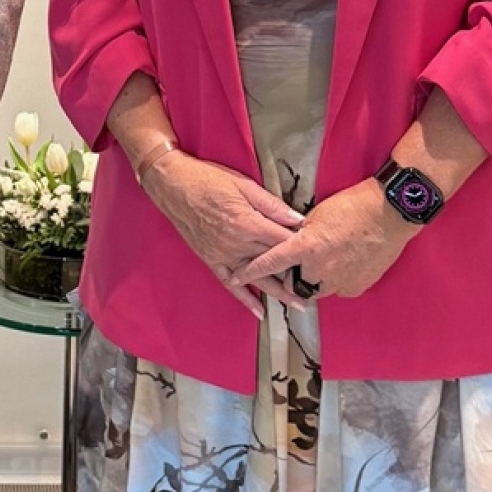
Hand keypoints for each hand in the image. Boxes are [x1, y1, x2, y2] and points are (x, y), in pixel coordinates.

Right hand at [141, 151, 305, 318]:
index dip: (301, 247)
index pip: (283, 241)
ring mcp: (224, 255)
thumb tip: (296, 218)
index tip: (318, 253)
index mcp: (248, 223)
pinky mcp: (212, 260)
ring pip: (257, 278)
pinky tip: (259, 311)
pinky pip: (231, 284)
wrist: (173, 186)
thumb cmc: (208, 180)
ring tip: (298, 305)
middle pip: (274, 262)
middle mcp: (237, 244)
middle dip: (296, 273)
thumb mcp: (243, 184)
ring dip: (278, 292)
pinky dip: (244, 299)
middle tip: (318, 285)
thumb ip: (271, 205)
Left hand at [240, 177, 417, 299]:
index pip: (271, 263)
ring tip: (334, 255)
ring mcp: (339, 281)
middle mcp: (320, 269)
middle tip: (310, 257)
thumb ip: (299, 234)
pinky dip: (340, 279)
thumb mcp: (317, 215)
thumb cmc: (354, 206)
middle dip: (297, 274)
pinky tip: (349, 260)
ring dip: (319, 277)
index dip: (252, 271)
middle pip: (297, 283)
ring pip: (319, 288)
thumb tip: (289, 243)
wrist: (391, 212)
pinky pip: (340, 289)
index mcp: (306, 247)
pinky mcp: (356, 287)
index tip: (237, 277)